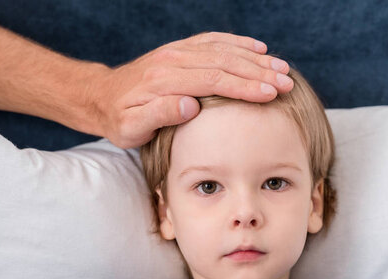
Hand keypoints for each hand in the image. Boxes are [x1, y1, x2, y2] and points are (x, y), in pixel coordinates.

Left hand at [88, 32, 293, 148]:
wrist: (101, 97)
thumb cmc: (119, 120)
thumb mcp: (131, 128)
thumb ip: (159, 115)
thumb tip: (191, 105)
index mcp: (164, 81)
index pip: (214, 80)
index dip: (244, 87)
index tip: (270, 94)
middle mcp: (173, 60)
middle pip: (224, 62)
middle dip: (259, 72)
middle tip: (286, 83)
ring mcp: (177, 51)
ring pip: (223, 49)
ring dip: (255, 58)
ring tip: (282, 68)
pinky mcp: (180, 49)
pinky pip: (213, 40)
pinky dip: (238, 42)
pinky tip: (259, 47)